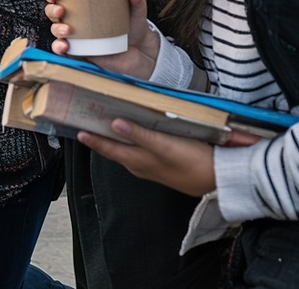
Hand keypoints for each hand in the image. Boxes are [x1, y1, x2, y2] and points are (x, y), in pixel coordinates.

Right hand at [44, 0, 158, 78]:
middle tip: (61, 10)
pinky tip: (64, 47)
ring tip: (68, 30)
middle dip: (52, 10)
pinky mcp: (80, 52)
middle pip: (53, 12)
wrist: (141, 53)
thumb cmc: (133, 28)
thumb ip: (137, 3)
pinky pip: (63, 50)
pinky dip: (59, 48)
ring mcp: (76, 37)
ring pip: (56, 30)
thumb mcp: (136, 14)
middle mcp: (76, 20)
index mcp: (83, 6)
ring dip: (56, 29)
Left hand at [77, 119, 215, 196]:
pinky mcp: (165, 163)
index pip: (108, 149)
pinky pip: (141, 150)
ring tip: (106, 121)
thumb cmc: (193, 162)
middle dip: (101, 137)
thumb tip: (114, 123)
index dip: (92, 139)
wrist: (221, 178)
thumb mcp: (164, 146)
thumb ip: (138, 134)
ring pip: (128, 150)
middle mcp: (141, 165)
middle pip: (115, 149)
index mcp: (138, 161)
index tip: (77, 129)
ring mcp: (153, 166)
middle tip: (87, 121)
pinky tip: (136, 131)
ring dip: (116, 138)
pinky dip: (133, 140)